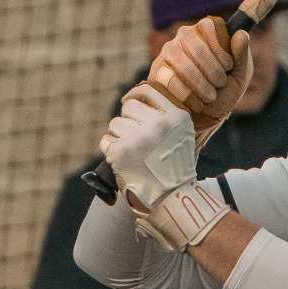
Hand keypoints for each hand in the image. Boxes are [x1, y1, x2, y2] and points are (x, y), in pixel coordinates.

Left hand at [102, 83, 197, 210]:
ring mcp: (138, 137)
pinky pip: (105, 140)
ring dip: (119, 136)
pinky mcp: (120, 151)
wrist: (171, 197)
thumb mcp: (181, 135)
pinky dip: (111, 150)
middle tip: (136, 139)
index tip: (127, 102)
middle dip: (128, 120)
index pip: (147, 91)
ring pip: (115, 123)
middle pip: (128, 107)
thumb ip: (165, 116)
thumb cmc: (175, 167)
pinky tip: (124, 160)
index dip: (134, 95)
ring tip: (133, 153)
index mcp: (176, 117)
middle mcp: (157, 124)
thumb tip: (136, 98)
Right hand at [147, 20, 252, 145]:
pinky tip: (196, 103)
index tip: (228, 66)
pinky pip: (170, 80)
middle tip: (220, 84)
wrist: (206, 116)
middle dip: (213, 71)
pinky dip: (188, 95)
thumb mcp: (240, 74)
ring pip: (183, 64)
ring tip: (210, 96)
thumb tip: (241, 34)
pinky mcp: (157, 72)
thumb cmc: (224, 90)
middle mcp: (183, 36)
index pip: (208, 26)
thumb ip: (242, 54)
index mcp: (205, 31)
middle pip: (196, 46)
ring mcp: (168, 52)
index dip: (220, 49)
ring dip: (201, 85)